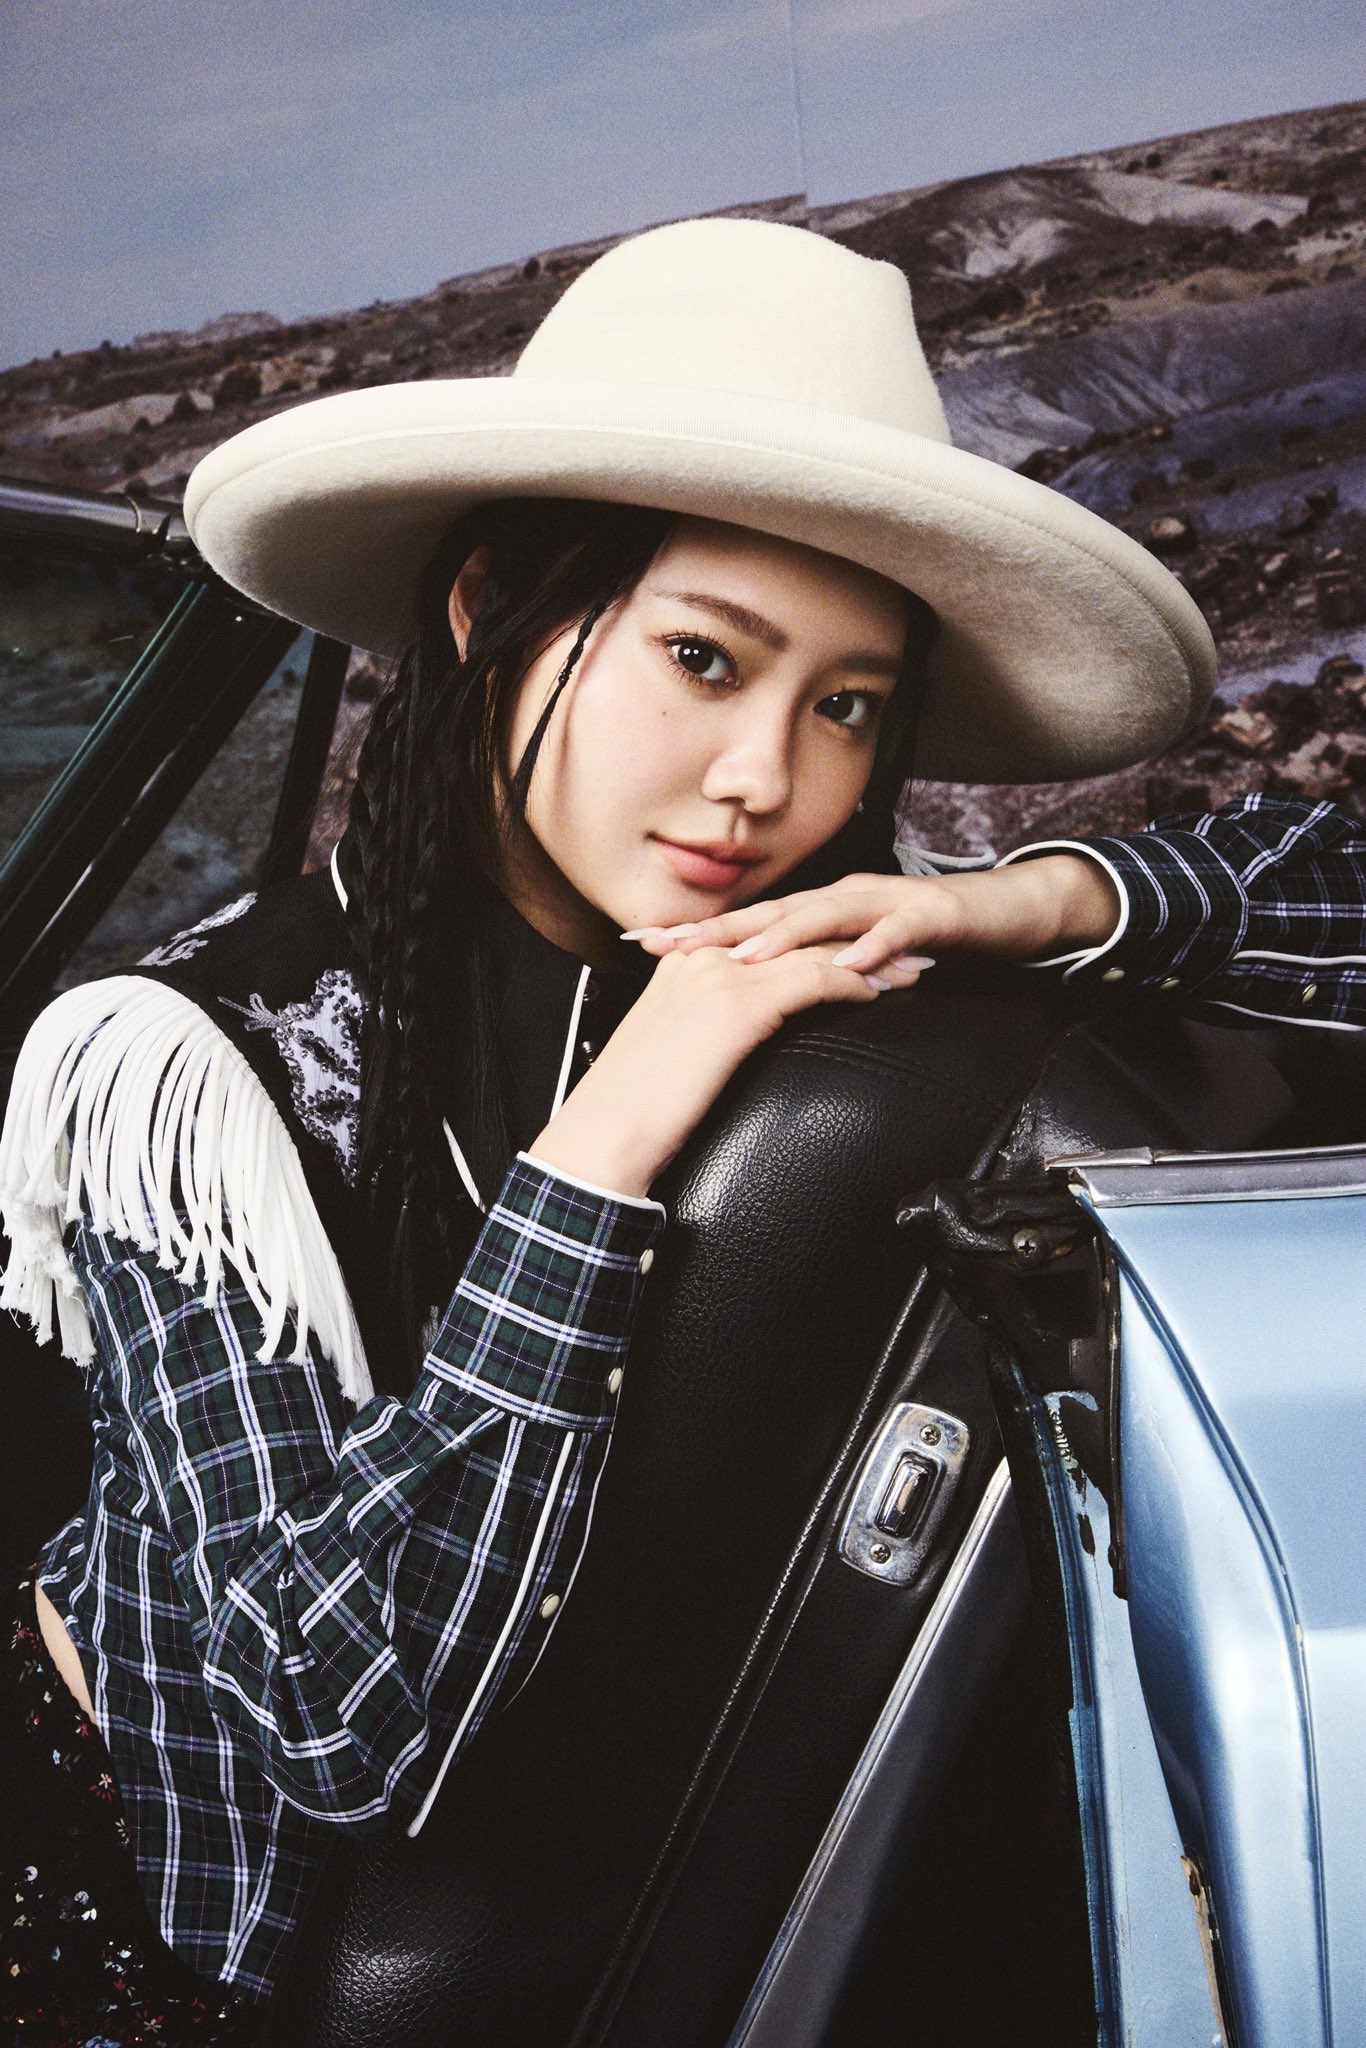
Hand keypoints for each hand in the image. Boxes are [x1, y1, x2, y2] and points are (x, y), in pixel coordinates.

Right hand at [530, 942, 882, 1197]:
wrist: (605, 1134)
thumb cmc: (634, 1108)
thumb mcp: (672, 1047)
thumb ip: (704, 1025)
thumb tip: (732, 1036)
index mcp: (685, 961)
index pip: (770, 938)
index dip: (820, 940)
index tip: (860, 948)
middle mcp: (704, 958)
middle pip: (798, 937)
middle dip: (858, 941)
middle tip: (906, 947)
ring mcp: (721, 977)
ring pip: (815, 952)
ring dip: (873, 958)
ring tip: (912, 966)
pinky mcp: (738, 1006)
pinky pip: (814, 981)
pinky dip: (856, 982)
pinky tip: (882, 990)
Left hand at [624, 856, 1120, 977]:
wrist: (1009, 912)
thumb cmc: (929, 939)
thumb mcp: (859, 961)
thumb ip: (814, 975)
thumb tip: (761, 1004)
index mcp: (821, 910)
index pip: (750, 922)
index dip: (697, 933)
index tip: (642, 946)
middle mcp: (844, 898)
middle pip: (773, 911)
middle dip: (719, 930)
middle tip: (670, 947)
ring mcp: (885, 902)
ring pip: (827, 916)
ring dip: (786, 936)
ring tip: (747, 958)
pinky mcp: (930, 915)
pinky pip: (896, 931)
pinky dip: (871, 948)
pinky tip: (849, 966)